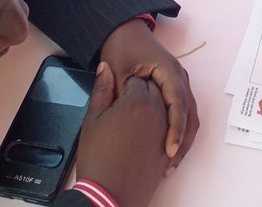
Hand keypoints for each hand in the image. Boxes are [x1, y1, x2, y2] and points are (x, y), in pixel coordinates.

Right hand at [76, 62, 168, 206]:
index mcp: (138, 101)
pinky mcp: (167, 149)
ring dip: (152, 109)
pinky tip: (144, 134)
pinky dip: (160, 126)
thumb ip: (102, 89)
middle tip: (124, 105)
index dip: (125, 84)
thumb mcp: (93, 118)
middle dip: (141, 93)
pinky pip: (168, 129)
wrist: (108, 195)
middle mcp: (157, 112)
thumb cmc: (98, 157)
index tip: (117, 93)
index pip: (137, 80)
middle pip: (154, 91)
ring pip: (163, 108)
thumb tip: (105, 68)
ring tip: (133, 120)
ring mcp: (165, 131)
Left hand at [99, 19, 198, 169]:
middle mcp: (180, 77)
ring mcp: (180, 83)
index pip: (177, 104)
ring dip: (183, 140)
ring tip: (170, 165)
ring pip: (191, 116)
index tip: (168, 152)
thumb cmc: (121, 49)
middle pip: (189, 113)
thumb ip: (123, 96)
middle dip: (182, 141)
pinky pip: (184, 114)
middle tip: (169, 166)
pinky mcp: (175, 90)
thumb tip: (124, 124)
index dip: (175, 129)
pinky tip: (169, 151)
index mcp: (168, 70)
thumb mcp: (117, 71)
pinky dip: (180, 133)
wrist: (125, 32)